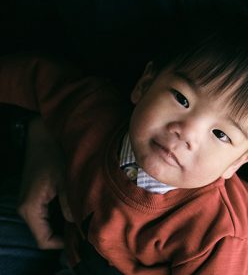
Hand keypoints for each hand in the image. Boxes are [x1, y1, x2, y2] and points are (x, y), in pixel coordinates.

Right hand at [16, 117, 71, 248]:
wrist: (41, 136)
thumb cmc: (53, 155)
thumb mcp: (65, 179)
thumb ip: (70, 202)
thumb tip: (79, 221)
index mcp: (30, 209)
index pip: (44, 240)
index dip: (64, 244)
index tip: (84, 238)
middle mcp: (26, 210)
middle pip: (45, 235)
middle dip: (66, 235)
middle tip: (88, 230)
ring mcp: (29, 204)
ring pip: (47, 225)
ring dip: (64, 225)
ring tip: (84, 220)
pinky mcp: (35, 197)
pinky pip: (47, 215)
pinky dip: (60, 216)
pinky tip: (77, 209)